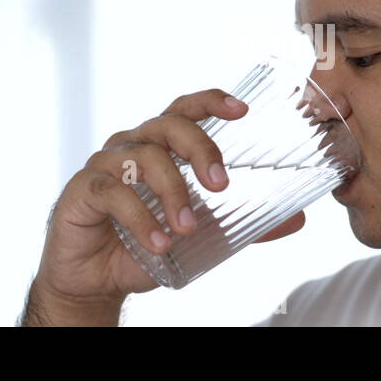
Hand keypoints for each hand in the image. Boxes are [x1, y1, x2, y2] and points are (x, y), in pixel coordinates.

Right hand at [31, 88, 306, 307]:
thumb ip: (244, 224)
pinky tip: (159, 243)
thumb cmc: (147, 242)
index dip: (211, 101)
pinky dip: (141, 219)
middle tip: (221, 185)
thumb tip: (297, 221)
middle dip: (200, 148)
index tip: (242, 110)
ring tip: (187, 229)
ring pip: (144, 157)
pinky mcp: (83, 191)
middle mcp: (132, 145)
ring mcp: (105, 164)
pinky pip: (114, 193)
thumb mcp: (201, 234)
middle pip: (167, 125)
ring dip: (173, 192)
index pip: (185, 108)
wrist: (96, 279)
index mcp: (160, 145)